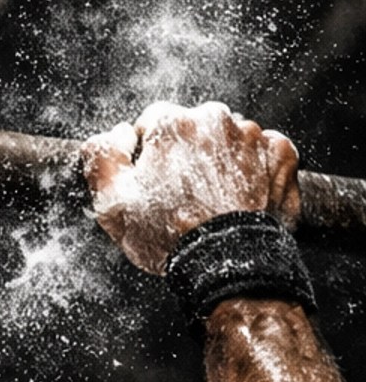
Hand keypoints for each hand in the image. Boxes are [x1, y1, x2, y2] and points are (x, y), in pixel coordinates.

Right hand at [83, 99, 299, 274]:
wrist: (229, 263)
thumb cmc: (170, 236)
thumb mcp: (111, 202)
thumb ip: (101, 156)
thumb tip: (115, 134)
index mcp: (174, 122)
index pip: (153, 123)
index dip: (148, 155)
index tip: (153, 183)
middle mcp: (217, 119)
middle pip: (193, 129)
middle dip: (185, 155)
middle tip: (182, 197)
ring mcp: (253, 137)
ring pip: (227, 141)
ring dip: (219, 162)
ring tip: (212, 202)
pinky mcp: (281, 156)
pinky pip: (262, 154)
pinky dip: (253, 171)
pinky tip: (239, 197)